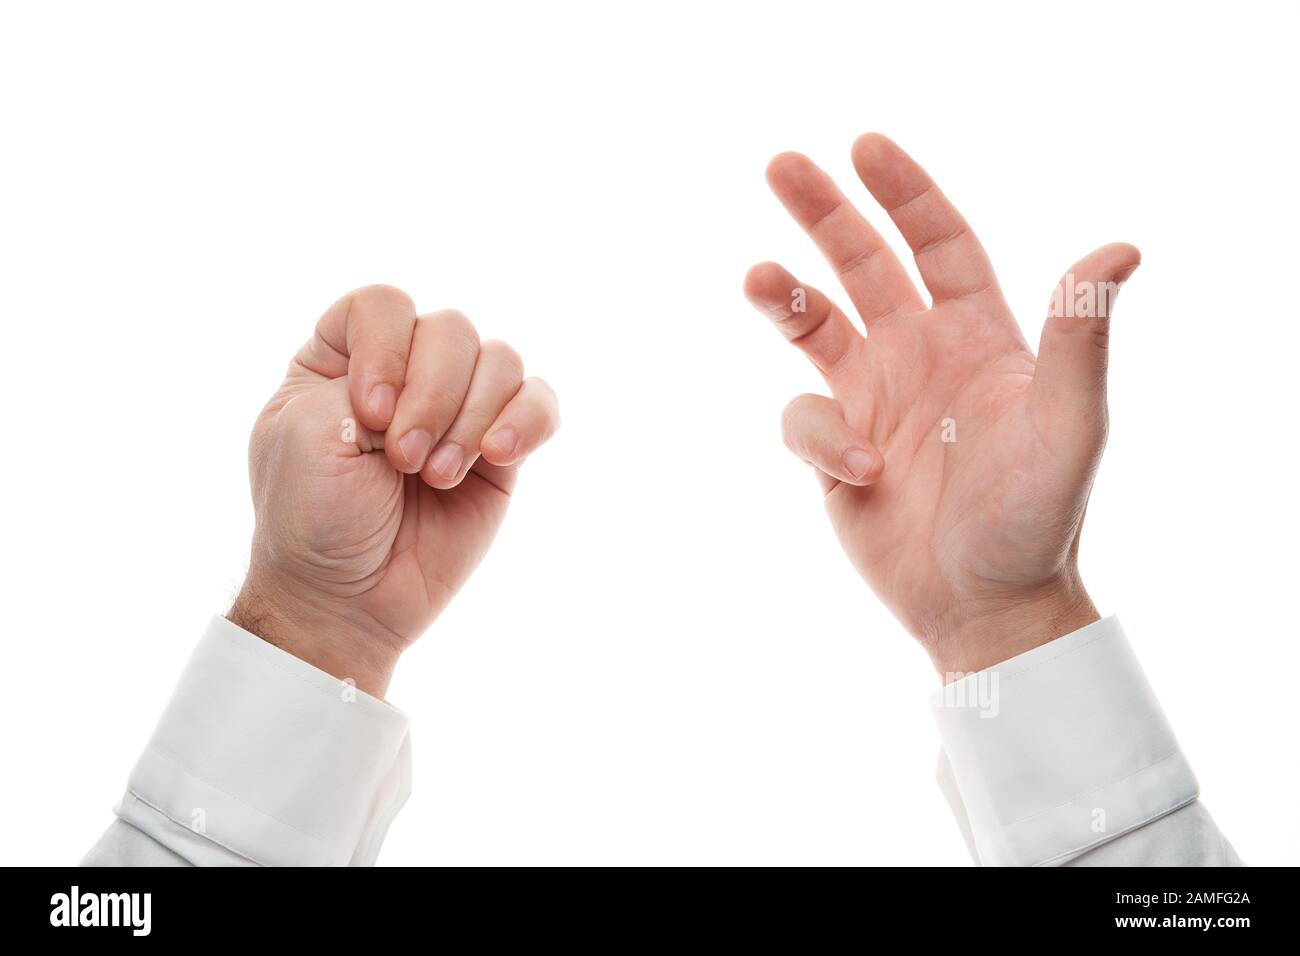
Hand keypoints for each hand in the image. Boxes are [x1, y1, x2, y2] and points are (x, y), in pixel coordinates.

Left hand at [229, 285, 558, 695]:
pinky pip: (539, 403)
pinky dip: (527, 421)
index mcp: (342, 357)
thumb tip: (456, 378)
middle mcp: (406, 372)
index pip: (384, 305)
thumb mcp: (306, 431)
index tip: (369, 413)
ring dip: (470, 419)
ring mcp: (458, 409)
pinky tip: (497, 456)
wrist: (347, 598)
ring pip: (500, 361)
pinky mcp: (502, 451)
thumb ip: (371, 374)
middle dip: (433, 396)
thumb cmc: (311, 516)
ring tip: (439, 477)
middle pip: (450, 329)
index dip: (387, 349)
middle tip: (403, 460)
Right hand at [744, 135, 1138, 676]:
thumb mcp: (1069, 424)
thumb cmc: (1038, 516)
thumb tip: (1120, 251)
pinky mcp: (835, 451)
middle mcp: (919, 356)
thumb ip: (1080, 339)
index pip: (937, 244)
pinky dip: (823, 438)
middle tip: (782, 164)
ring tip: (758, 277)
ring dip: (784, 296)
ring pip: (813, 326)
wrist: (987, 605)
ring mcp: (872, 401)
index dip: (905, 193)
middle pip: (862, 264)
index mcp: (975, 335)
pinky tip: (864, 475)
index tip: (865, 147)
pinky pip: (806, 420)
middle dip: (824, 213)